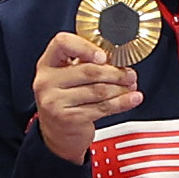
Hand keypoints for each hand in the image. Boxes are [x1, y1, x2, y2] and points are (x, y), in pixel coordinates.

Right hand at [30, 31, 141, 163]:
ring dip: (120, 88)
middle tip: (129, 74)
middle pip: (88, 70)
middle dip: (115, 72)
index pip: (63, 43)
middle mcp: (46, 82)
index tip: (104, 56)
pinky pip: (102, 107)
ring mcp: (55, 101)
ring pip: (98, 90)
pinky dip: (121, 102)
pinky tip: (132, 99)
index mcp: (47, 64)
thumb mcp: (67, 76)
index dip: (86, 47)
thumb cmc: (65, 99)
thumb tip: (117, 58)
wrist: (56, 133)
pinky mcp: (68, 118)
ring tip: (130, 86)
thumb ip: (85, 62)